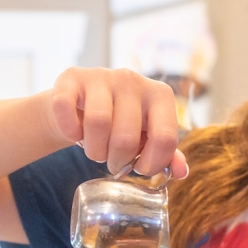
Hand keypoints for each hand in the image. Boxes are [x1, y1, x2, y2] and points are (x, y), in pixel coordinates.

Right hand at [42, 67, 188, 176]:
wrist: (82, 102)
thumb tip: (181, 172)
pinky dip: (69, 131)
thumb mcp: (147, 136)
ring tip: (96, 150)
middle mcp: (133, 80)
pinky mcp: (71, 78)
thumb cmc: (121, 122)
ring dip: (94, 150)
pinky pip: (66, 108)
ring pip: (97, 124)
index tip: (140, 168)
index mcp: (160, 95)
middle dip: (117, 161)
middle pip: (126, 138)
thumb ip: (166, 153)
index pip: (165, 139)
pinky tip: (75, 133)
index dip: (151, 164)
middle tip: (113, 162)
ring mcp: (101, 75)